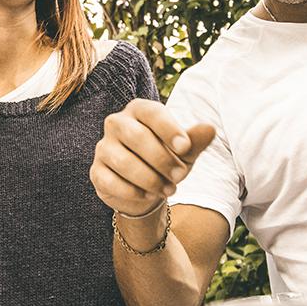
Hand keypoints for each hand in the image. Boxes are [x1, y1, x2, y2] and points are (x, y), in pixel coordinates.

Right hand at [90, 99, 215, 215]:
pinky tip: (147, 195)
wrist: (147, 188)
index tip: (185, 148)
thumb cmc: (167, 160)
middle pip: (136, 136)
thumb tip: (210, 129)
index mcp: (139, 110)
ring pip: (124, 161)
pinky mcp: (96, 171)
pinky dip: (132, 191)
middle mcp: (116, 123)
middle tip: (181, 176)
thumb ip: (195, 140)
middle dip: (162, 159)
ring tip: (168, 189)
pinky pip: (111, 181)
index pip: (152, 113)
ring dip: (150, 178)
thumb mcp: (185, 151)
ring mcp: (103, 147)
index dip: (169, 129)